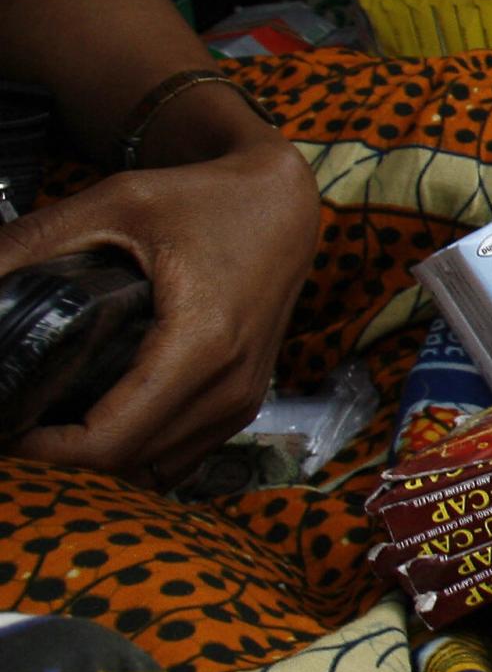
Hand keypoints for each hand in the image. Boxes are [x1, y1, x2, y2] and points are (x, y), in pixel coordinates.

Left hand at [0, 136, 319, 484]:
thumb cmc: (204, 199)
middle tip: (13, 416)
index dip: (40, 450)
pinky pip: (180, 458)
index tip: (2, 421)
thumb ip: (30, 243)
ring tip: (48, 421)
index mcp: (201, 346)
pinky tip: (98, 421)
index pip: (108, 442)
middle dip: (59, 456)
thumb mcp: (111, 205)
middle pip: (125, 465)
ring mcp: (243, 400)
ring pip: (153, 471)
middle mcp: (230, 386)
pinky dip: (134, 456)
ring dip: (97, 461)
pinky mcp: (245, 402)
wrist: (283, 202)